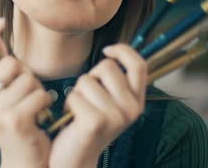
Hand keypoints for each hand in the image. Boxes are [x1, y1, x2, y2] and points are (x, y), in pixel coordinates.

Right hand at [0, 18, 51, 167]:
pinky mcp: (14, 120)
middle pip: (9, 62)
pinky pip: (39, 93)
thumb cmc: (15, 119)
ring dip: (37, 89)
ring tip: (32, 106)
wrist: (24, 158)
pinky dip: (46, 101)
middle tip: (25, 93)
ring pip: (28, 78)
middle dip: (25, 73)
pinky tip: (41, 114)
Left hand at [49, 44, 146, 167]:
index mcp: (137, 102)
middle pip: (107, 67)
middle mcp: (132, 109)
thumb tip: (111, 51)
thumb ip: (114, 81)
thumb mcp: (107, 102)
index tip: (107, 50)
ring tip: (79, 111)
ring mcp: (116, 117)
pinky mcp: (96, 122)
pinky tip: (72, 120)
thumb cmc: (86, 126)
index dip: (123, 50)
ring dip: (77, 92)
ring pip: (88, 79)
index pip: (139, 65)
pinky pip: (75, 94)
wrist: (76, 160)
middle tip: (87, 100)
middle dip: (91, 77)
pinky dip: (69, 104)